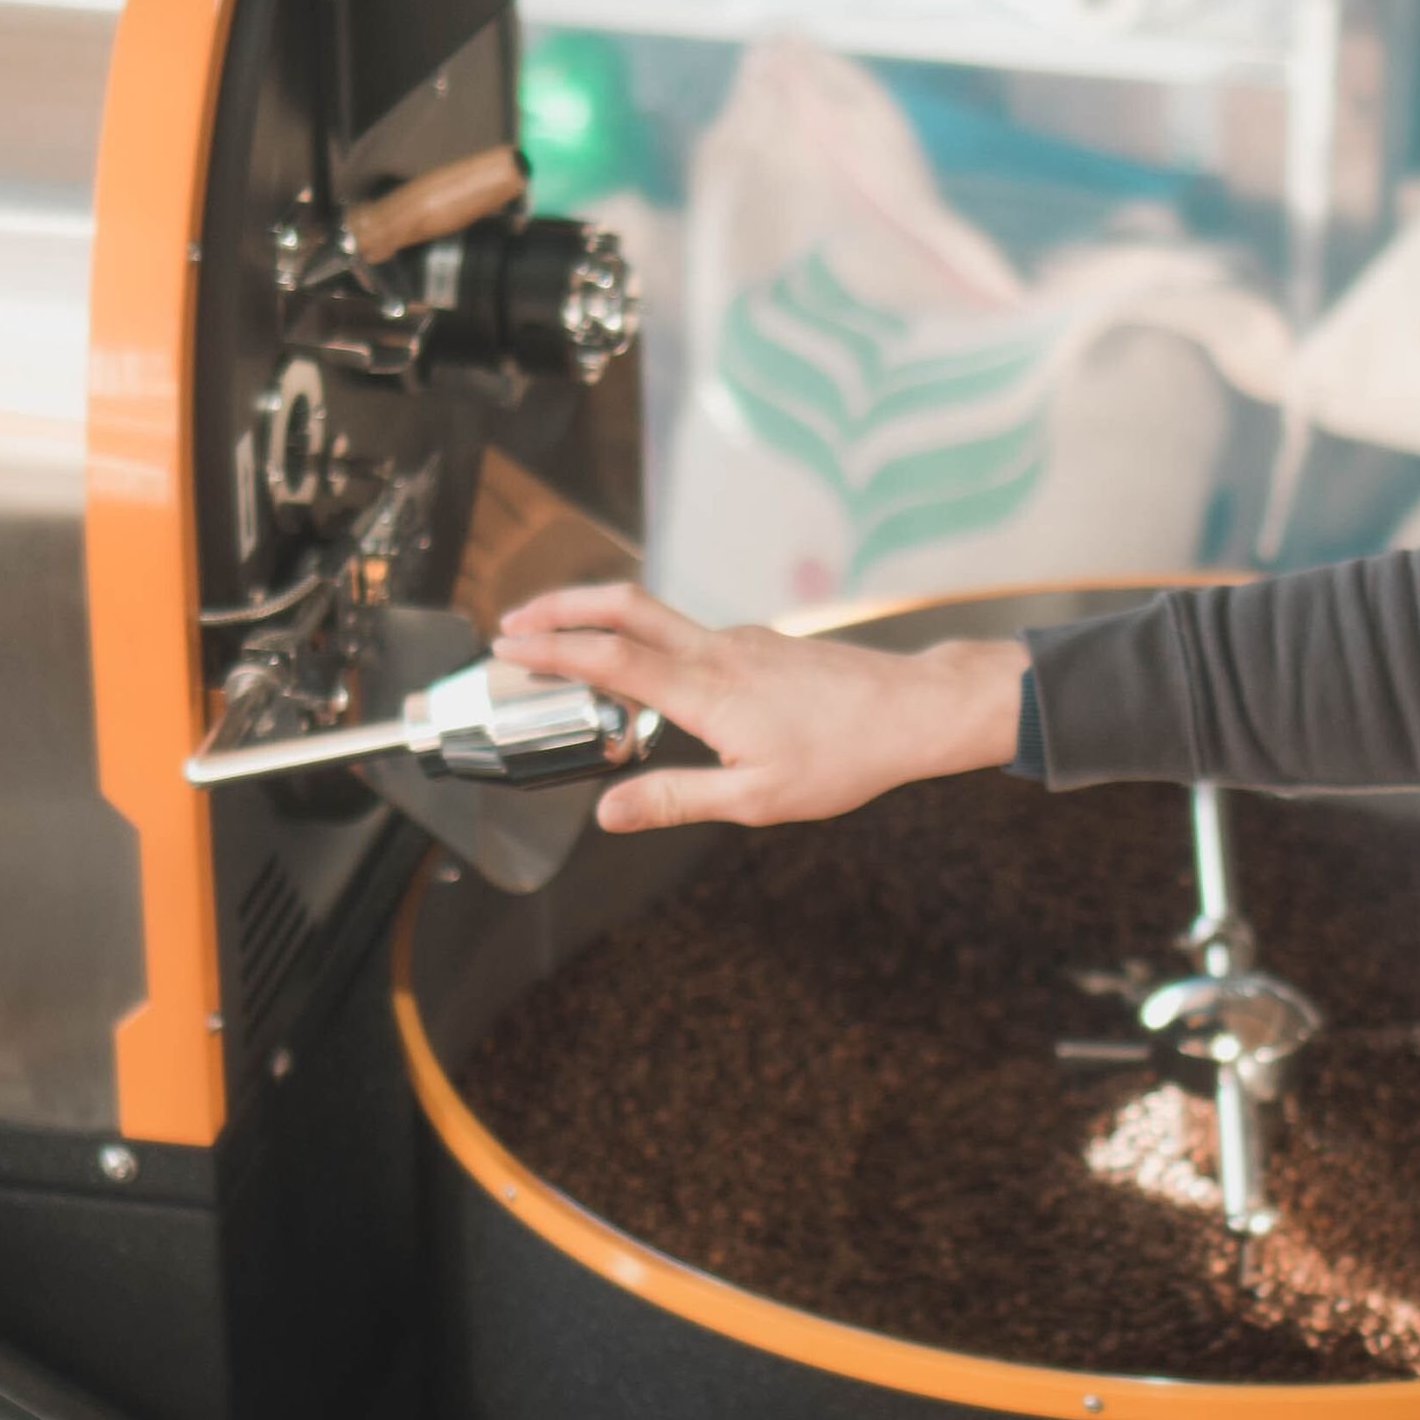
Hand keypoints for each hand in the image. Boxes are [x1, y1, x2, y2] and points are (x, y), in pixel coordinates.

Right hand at [491, 583, 1029, 833]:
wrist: (913, 711)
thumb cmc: (844, 758)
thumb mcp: (755, 799)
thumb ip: (674, 800)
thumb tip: (608, 813)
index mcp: (707, 691)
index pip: (608, 657)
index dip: (550, 649)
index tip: (507, 647)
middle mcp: (717, 652)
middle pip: (622, 605)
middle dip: (560, 606)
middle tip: (514, 622)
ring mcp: (740, 640)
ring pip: (656, 618)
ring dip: (603, 626)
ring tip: (567, 656)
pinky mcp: (760, 643)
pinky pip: (689, 637)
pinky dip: (649, 645)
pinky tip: (650, 682)